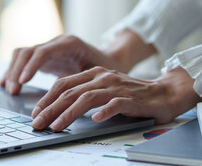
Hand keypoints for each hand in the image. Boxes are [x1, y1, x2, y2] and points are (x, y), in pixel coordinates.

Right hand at [0, 34, 119, 94]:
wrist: (111, 59)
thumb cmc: (107, 68)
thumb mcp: (97, 73)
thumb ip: (81, 81)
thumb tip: (67, 97)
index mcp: (69, 44)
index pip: (43, 52)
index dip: (31, 66)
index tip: (23, 81)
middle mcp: (56, 43)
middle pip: (28, 51)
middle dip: (17, 71)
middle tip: (13, 90)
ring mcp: (48, 48)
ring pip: (22, 54)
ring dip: (13, 71)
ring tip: (10, 89)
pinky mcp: (44, 57)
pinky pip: (24, 60)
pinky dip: (14, 70)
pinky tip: (6, 82)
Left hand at [30, 66, 201, 131]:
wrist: (165, 93)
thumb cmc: (132, 95)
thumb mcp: (105, 91)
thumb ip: (86, 95)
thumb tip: (59, 110)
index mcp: (94, 74)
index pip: (64, 84)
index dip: (47, 98)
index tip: (36, 113)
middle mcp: (103, 78)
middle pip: (70, 91)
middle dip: (50, 108)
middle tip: (37, 123)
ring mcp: (117, 87)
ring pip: (86, 98)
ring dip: (68, 113)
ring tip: (56, 126)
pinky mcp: (131, 98)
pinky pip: (115, 104)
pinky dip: (103, 112)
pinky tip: (94, 121)